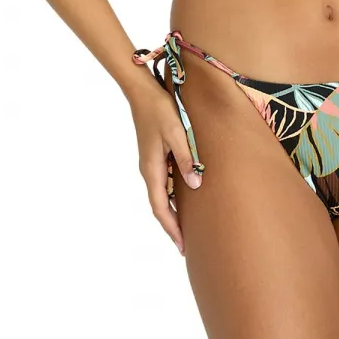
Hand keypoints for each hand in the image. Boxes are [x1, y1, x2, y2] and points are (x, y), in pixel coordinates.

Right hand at [128, 84, 201, 255]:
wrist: (142, 92)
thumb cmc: (161, 110)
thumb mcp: (177, 134)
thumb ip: (186, 159)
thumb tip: (195, 185)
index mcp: (152, 169)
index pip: (161, 207)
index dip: (172, 228)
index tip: (182, 246)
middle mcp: (149, 171)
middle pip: (160, 207)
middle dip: (172, 227)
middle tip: (186, 246)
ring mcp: (151, 165)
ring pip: (161, 197)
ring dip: (172, 215)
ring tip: (186, 230)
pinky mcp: (154, 158)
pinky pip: (163, 185)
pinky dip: (172, 199)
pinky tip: (183, 202)